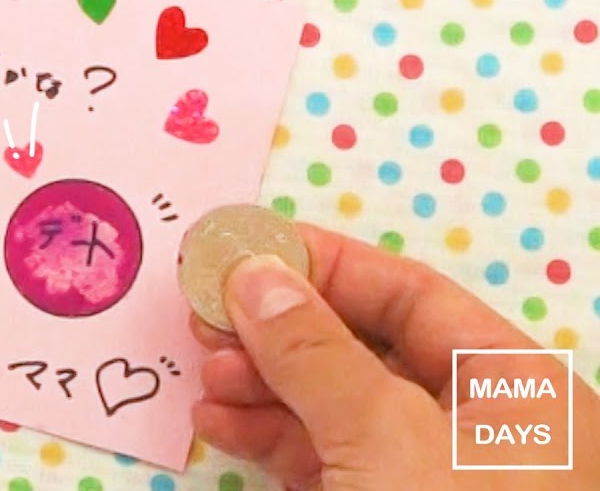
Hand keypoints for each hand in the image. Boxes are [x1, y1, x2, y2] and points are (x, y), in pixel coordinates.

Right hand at [191, 223, 599, 489]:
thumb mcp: (383, 435)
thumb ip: (313, 349)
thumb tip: (252, 271)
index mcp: (511, 389)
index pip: (411, 296)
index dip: (324, 264)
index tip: (243, 248)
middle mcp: (471, 428)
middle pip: (361, 347)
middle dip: (278, 328)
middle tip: (205, 315)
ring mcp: (420, 480)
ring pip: (330, 405)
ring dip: (261, 383)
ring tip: (205, 373)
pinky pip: (317, 460)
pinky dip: (265, 438)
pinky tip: (217, 421)